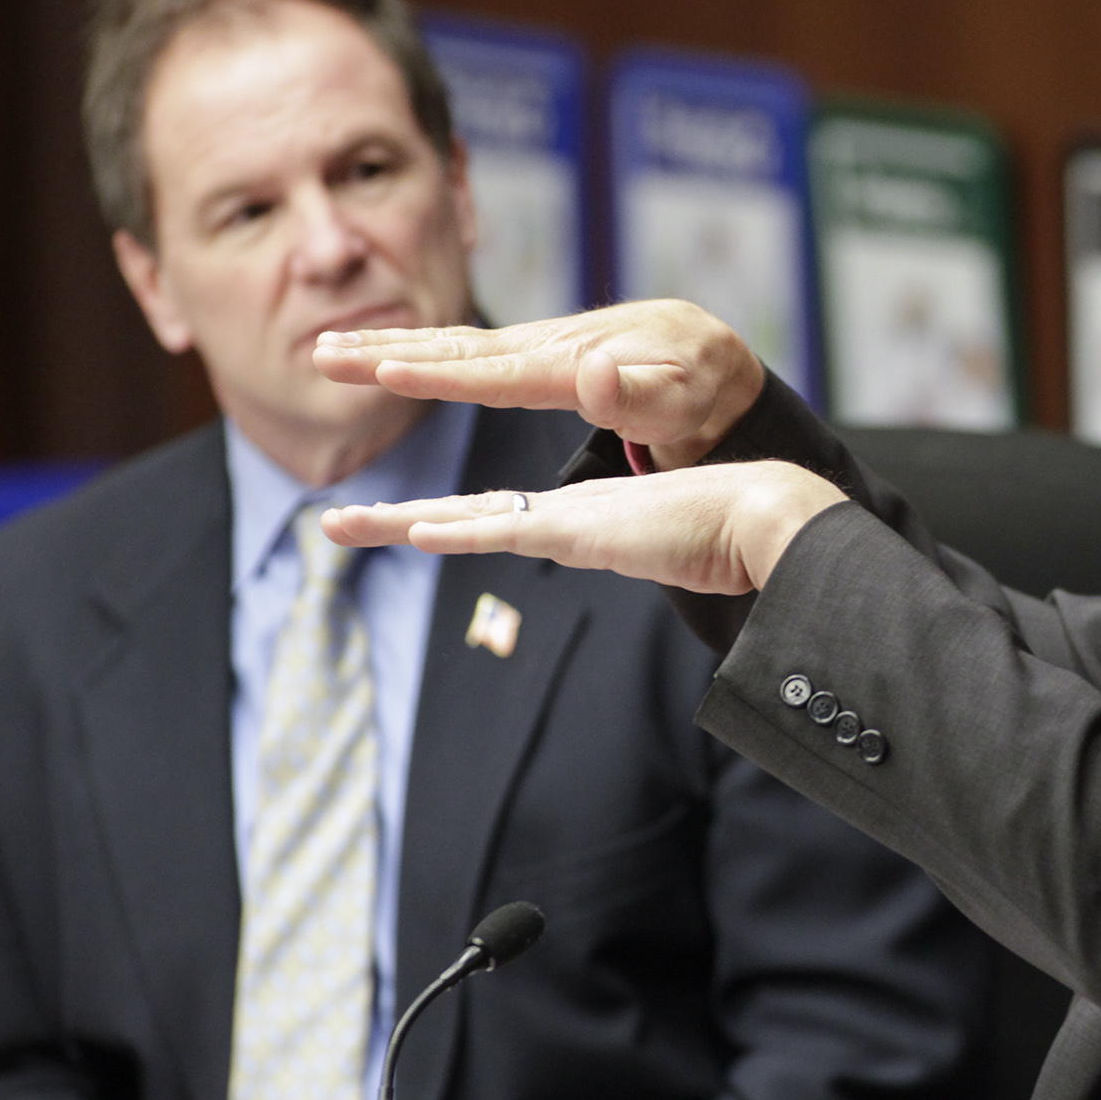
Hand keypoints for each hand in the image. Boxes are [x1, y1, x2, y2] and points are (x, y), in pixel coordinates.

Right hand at [310, 299, 763, 467]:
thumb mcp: (684, 399)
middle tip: (320, 354)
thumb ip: (639, 393)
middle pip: (454, 351)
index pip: (494, 373)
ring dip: (389, 346)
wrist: (718, 361)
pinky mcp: (539, 357)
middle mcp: (547, 348)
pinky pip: (468, 354)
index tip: (381, 373)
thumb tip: (595, 377)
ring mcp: (539, 349)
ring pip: (452, 346)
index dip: (438, 377)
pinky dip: (421, 351)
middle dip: (385, 352)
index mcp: (574, 365)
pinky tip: (390, 353)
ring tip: (331, 349)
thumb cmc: (705, 390)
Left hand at [323, 461, 847, 594]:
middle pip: (465, 516)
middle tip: (334, 524)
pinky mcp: (583, 528)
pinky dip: (457, 530)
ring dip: (396, 522)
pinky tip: (413, 531)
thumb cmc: (742, 542)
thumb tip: (690, 585)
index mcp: (592, 524)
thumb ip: (673, 570)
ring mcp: (572, 519)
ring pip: (464, 517)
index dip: (455, 524)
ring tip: (335, 525)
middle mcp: (570, 514)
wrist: (767, 519)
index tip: (411, 527)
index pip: (506, 522)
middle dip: (395, 520)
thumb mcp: (690, 564)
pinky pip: (505, 528)